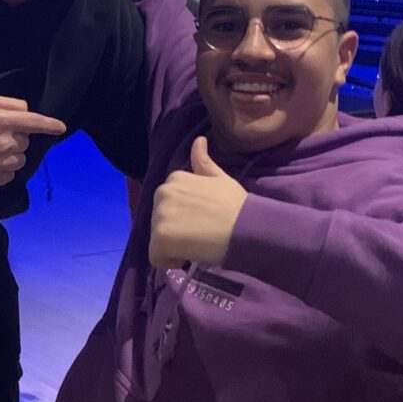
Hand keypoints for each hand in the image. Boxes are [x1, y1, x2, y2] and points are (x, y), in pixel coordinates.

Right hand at [0, 96, 65, 187]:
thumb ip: (9, 104)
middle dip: (16, 138)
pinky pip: (11, 173)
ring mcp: (0, 163)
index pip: (34, 122)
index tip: (61, 127)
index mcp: (2, 121)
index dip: (50, 125)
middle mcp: (5, 143)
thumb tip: (27, 112)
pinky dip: (4, 168)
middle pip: (26, 142)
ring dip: (12, 154)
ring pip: (21, 159)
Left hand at [148, 138, 246, 270]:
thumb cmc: (236, 206)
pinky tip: (188, 257)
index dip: (183, 217)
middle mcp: (162, 192)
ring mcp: (160, 214)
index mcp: (174, 178)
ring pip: (157, 239)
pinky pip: (156, 257)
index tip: (201, 222)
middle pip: (159, 221)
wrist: (245, 228)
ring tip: (197, 244)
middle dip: (175, 230)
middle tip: (200, 234)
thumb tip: (199, 140)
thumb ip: (204, 163)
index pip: (168, 204)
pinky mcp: (161, 237)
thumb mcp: (220, 179)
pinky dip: (169, 262)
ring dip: (173, 246)